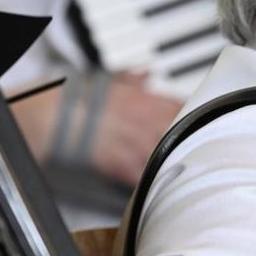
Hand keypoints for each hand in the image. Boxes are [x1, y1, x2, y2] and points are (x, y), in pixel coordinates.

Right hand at [11, 72, 181, 185]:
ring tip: (179, 165)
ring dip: (174, 160)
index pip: (182, 107)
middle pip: (183, 134)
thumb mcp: (111, 82)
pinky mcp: (124, 166)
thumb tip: (146, 72)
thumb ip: (133, 79)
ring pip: (169, 156)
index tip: (197, 120)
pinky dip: (152, 181)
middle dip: (188, 139)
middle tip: (192, 144)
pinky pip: (146, 177)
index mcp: (146, 100)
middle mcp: (147, 122)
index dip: (193, 114)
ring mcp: (137, 144)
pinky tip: (155, 182)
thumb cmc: (81, 98)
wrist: (57, 118)